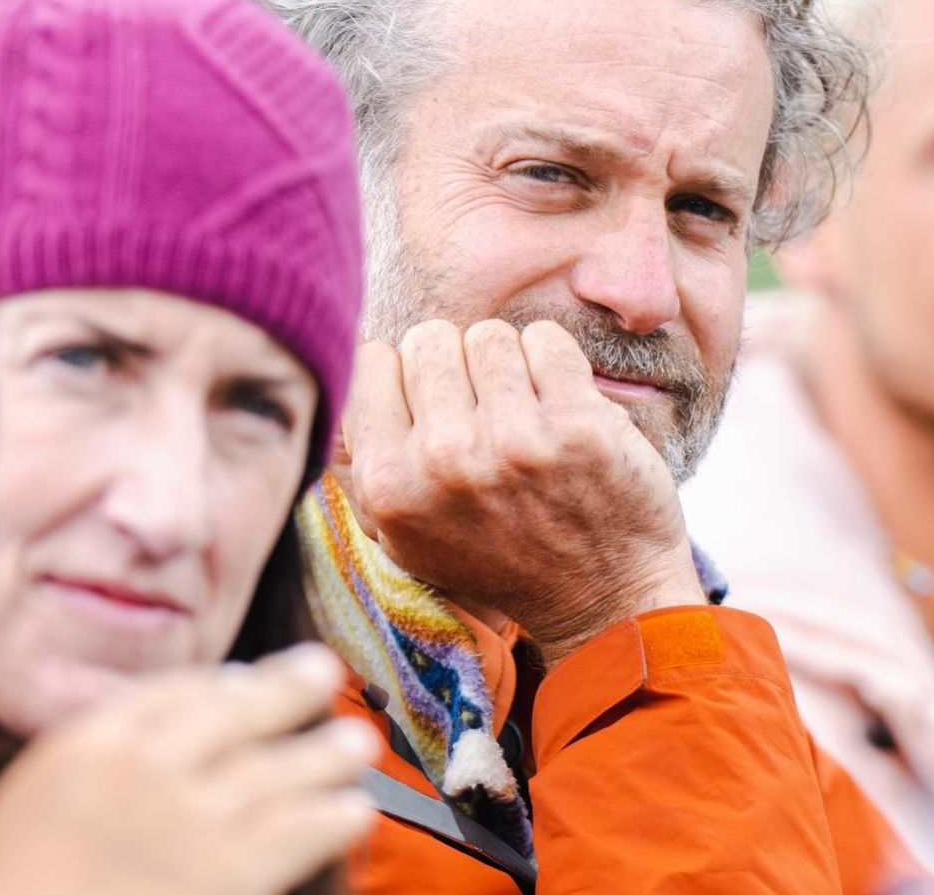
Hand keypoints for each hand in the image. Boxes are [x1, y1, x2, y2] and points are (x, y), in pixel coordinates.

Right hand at [0, 644, 378, 894]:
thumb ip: (84, 764)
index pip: (171, 692)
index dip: (220, 682)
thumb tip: (148, 739)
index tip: (247, 679)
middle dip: (288, 688)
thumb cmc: (10, 887)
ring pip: (279, 770)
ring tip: (360, 743)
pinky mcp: (226, 874)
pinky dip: (332, 817)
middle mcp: (144, 769)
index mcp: (85, 746)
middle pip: (237, 711)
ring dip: (326, 754)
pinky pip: (296, 833)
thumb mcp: (27, 802)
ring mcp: (188, 821)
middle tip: (325, 671)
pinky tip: (355, 810)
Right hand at [345, 319, 704, 665]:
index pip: (371, 361)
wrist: (603, 597)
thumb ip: (359, 465)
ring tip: (521, 414)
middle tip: (481, 413)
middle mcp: (445, 460)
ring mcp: (514, 440)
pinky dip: (554, 362)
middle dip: (455, 366)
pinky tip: (558, 407)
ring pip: (489, 335)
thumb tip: (330, 380)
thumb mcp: (405, 535)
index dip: (403, 378)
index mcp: (390, 485)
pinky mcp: (577, 423)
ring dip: (507, 364)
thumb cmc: (499, 557)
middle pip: (430, 339)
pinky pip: (546, 340)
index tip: (432, 409)